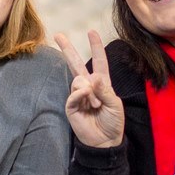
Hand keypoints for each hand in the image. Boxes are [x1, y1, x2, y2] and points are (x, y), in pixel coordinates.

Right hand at [55, 30, 123, 147]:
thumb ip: (105, 90)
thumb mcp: (115, 105)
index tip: (91, 32)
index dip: (96, 47)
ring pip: (78, 80)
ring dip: (89, 91)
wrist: (105, 142)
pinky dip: (80, 95)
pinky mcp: (71, 106)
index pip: (99, 62)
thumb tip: (92, 77)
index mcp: (102, 84)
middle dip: (68, 49)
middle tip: (58, 35)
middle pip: (76, 64)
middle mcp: (88, 87)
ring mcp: (78, 96)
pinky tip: (87, 103)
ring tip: (95, 106)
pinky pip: (73, 93)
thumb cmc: (113, 123)